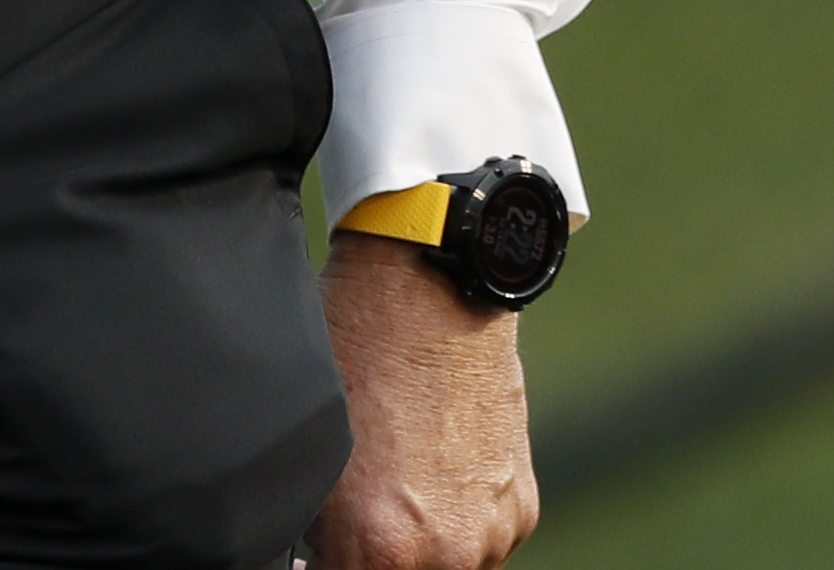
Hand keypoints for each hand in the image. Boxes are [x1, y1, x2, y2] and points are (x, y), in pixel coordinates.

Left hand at [307, 234, 539, 568]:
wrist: (432, 291)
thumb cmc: (357, 352)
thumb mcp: (311, 451)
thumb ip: (318, 530)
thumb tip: (315, 555)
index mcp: (382, 545)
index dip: (322, 566)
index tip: (316, 549)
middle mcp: (447, 551)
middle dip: (369, 559)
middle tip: (348, 520)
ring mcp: (493, 530)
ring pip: (446, 569)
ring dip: (420, 548)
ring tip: (393, 484)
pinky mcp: (522, 506)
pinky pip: (482, 539)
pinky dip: (456, 521)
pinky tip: (430, 469)